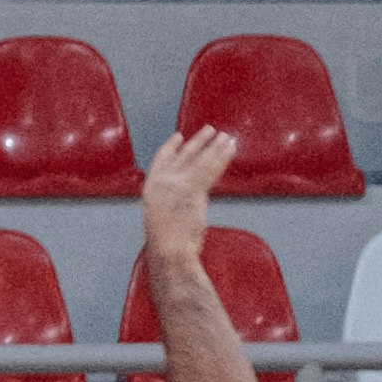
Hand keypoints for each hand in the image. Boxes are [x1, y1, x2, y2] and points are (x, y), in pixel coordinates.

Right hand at [138, 120, 235, 273]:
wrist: (169, 251)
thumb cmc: (165, 243)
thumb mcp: (159, 218)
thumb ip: (170, 203)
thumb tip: (183, 200)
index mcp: (152, 187)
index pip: (161, 159)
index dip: (170, 147)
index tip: (178, 137)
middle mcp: (164, 182)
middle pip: (184, 155)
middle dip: (198, 141)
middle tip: (209, 130)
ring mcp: (178, 184)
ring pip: (201, 160)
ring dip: (215, 146)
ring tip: (225, 137)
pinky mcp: (194, 190)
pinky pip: (211, 169)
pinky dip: (222, 158)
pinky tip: (229, 149)